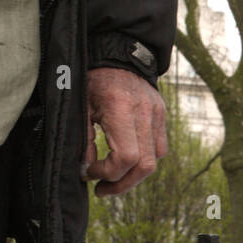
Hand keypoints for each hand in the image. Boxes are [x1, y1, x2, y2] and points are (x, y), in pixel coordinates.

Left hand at [82, 66, 166, 196]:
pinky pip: (160, 148)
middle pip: (145, 166)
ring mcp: (156, 113)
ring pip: (155, 160)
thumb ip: (84, 139)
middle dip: (122, 184)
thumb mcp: (81, 106)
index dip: (108, 173)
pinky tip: (125, 161)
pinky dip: (144, 160)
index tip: (89, 172)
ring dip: (133, 176)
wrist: (117, 53)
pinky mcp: (161, 114)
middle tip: (101, 189)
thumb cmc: (94, 79)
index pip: (126, 157)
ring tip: (112, 179)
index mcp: (121, 108)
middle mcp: (144, 112)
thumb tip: (87, 170)